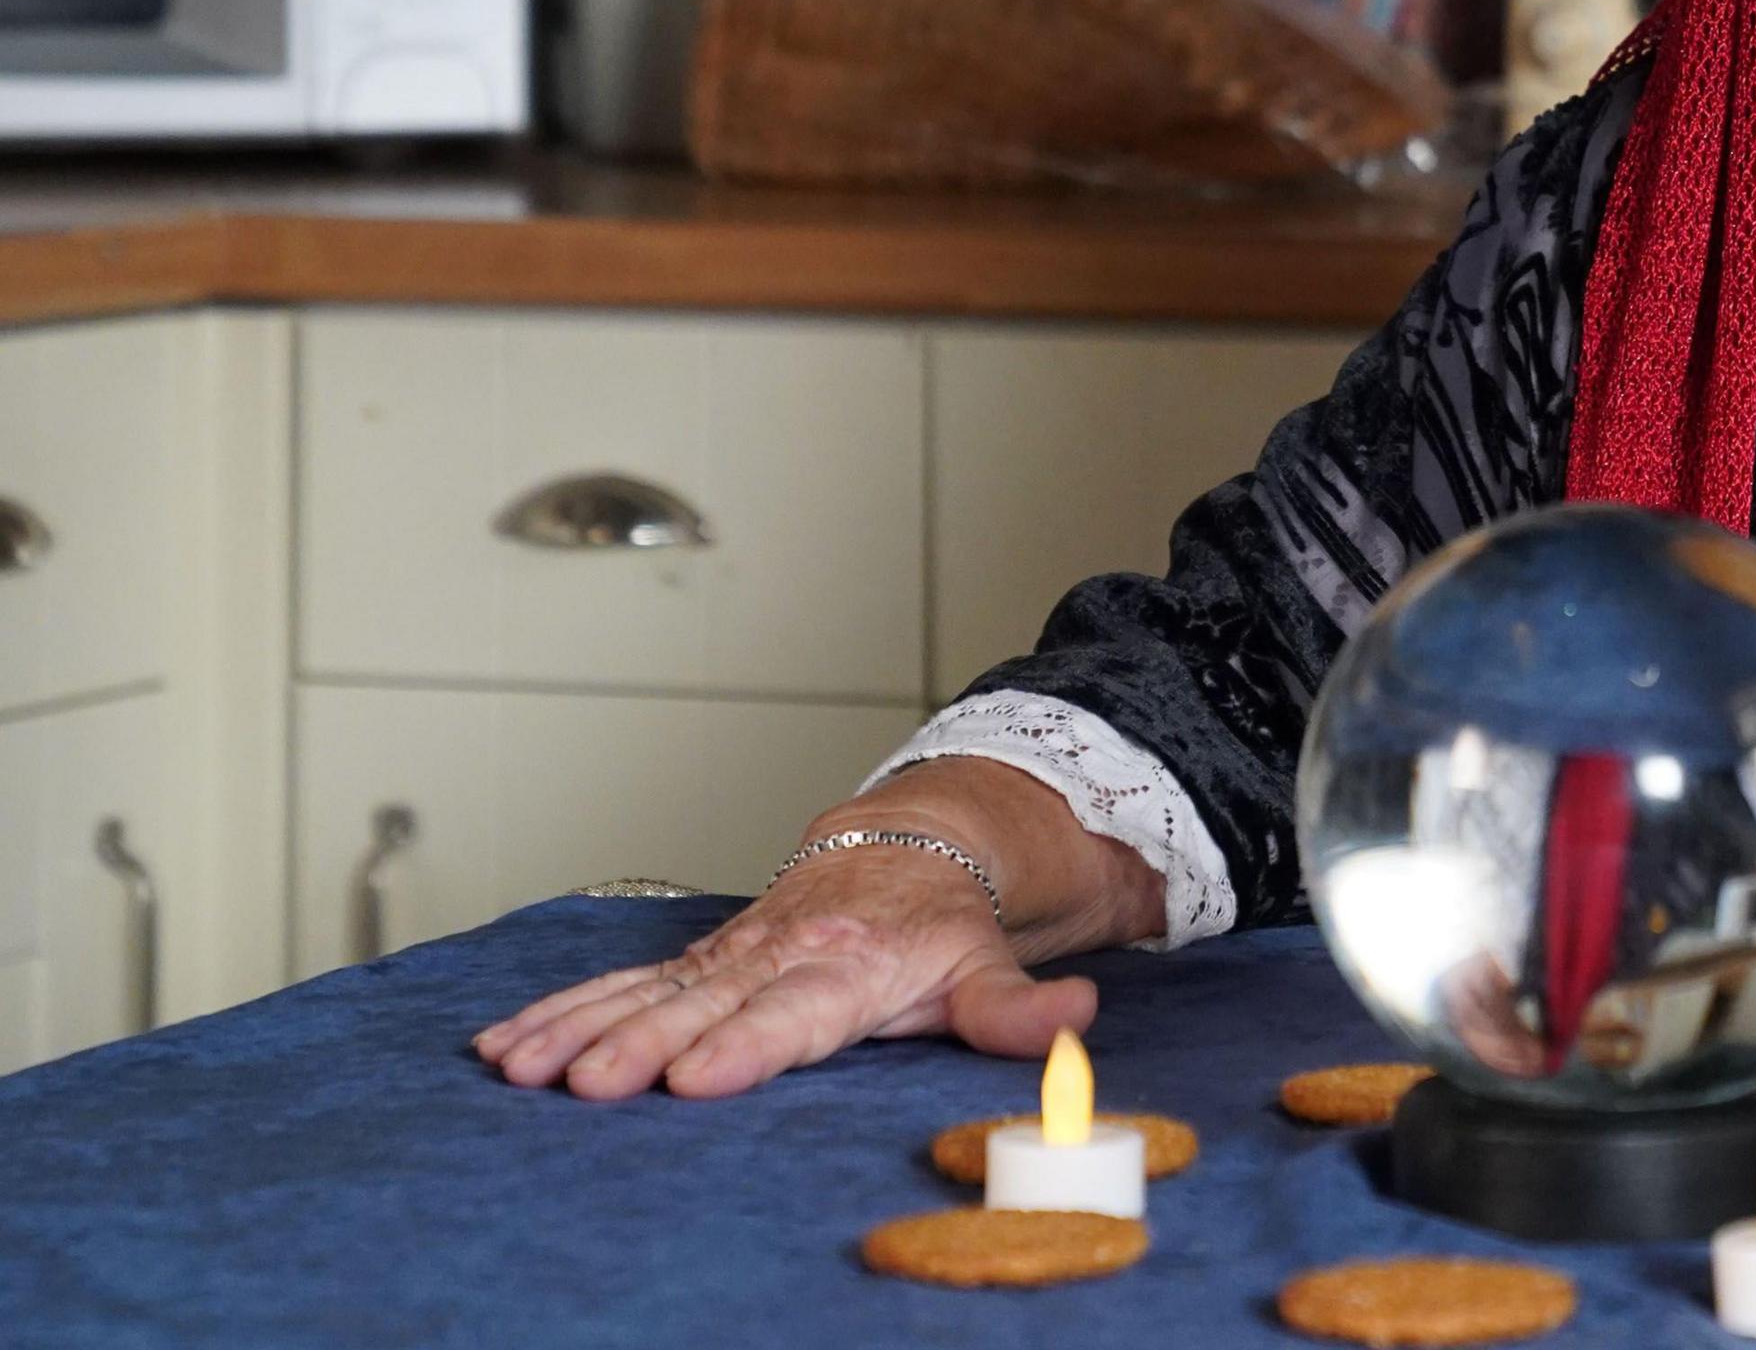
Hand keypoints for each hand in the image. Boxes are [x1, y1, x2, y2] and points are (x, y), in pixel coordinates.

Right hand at [470, 760, 1165, 1100]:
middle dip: (641, 1044)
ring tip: (520, 1067)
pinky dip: (560, 1008)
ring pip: (645, 990)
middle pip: (703, 1005)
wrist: (910, 844)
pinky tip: (505, 1044)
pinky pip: (620, 982)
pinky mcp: (696, 960)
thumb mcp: (989, 967)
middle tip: (587, 1084)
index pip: (793, 1012)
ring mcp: (729, 954)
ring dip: (579, 1027)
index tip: (697, 1075)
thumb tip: (1077, 1017)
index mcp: (851, 966)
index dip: (746, 1042)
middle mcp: (779, 955)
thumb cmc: (945, 924)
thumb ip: (1019, 1008)